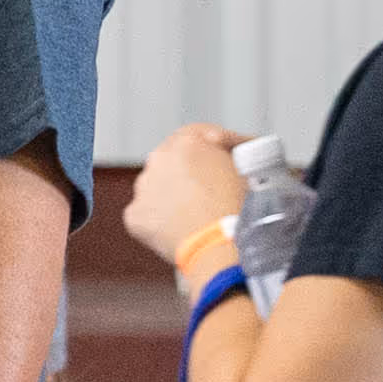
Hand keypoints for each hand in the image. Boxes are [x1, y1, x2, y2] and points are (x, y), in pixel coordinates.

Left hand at [121, 122, 244, 278]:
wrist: (220, 247)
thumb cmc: (239, 210)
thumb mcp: (246, 171)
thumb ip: (231, 156)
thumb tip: (231, 159)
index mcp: (188, 143)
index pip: (202, 134)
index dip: (220, 144)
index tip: (231, 153)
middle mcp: (159, 160)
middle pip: (176, 159)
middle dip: (193, 170)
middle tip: (214, 186)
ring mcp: (144, 187)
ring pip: (160, 186)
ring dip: (175, 195)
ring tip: (199, 213)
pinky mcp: (136, 215)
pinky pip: (149, 214)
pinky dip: (162, 220)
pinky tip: (182, 229)